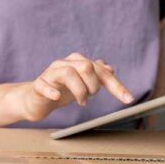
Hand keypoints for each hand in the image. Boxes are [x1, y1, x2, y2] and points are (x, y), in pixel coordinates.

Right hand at [8, 53, 133, 121]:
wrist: (35, 99)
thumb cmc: (61, 90)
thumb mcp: (82, 84)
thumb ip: (96, 75)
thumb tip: (110, 68)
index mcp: (78, 62)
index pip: (102, 71)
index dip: (116, 86)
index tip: (129, 99)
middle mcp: (65, 63)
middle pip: (86, 66)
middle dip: (93, 85)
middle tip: (90, 97)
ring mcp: (50, 73)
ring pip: (68, 72)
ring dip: (79, 90)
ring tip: (81, 101)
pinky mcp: (38, 85)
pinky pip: (44, 85)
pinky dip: (52, 91)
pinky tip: (57, 97)